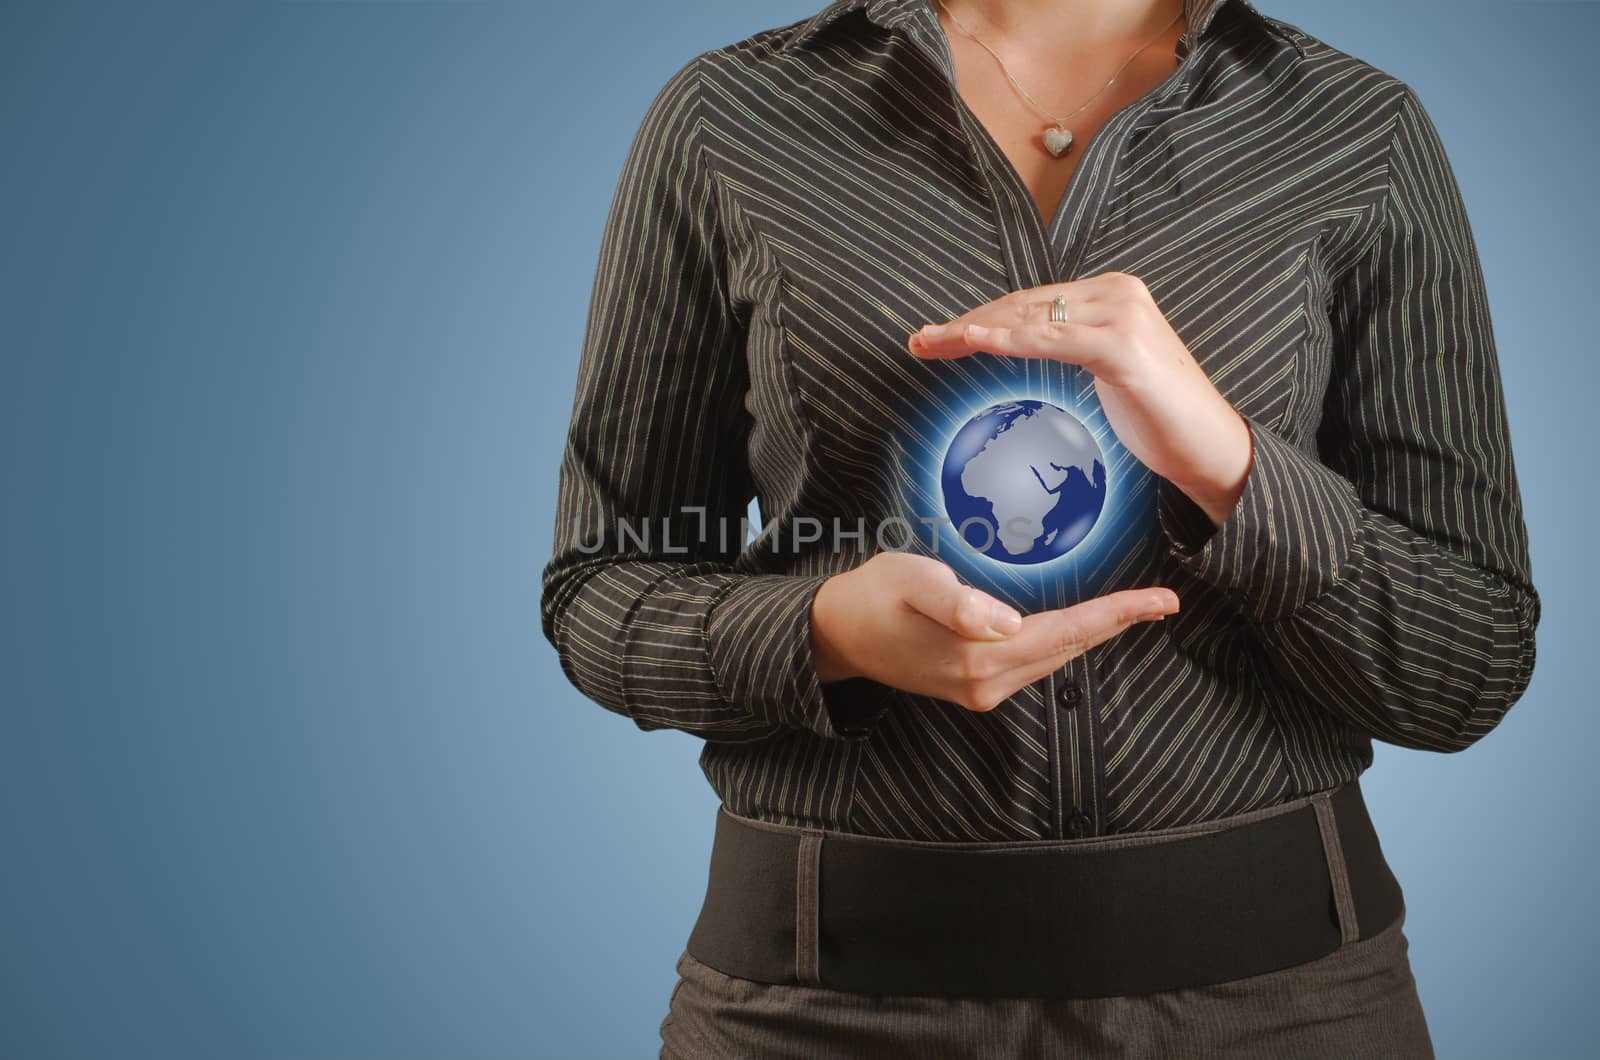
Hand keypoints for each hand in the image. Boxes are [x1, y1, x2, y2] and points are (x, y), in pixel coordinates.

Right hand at [809, 551, 1178, 712]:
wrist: (834, 634)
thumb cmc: (872, 596)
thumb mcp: (910, 581)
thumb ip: (957, 600)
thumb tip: (1007, 622)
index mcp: (978, 657)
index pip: (1066, 633)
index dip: (1117, 615)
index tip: (1163, 601)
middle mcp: (986, 683)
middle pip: (1069, 649)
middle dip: (1118, 624)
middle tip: (1164, 600)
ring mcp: (980, 691)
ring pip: (1055, 659)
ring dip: (1094, 635)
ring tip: (1133, 610)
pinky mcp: (973, 688)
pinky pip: (1035, 664)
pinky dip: (1064, 643)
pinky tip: (1078, 627)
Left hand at [908, 272, 1251, 525]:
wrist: (1209, 448)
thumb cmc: (1158, 419)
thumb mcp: (1107, 373)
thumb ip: (1073, 347)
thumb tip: (1025, 345)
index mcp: (1111, 295)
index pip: (1032, 302)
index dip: (982, 317)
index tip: (939, 335)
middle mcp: (1117, 293)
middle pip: (1024, 305)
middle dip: (967, 323)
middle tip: (921, 340)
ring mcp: (1121, 316)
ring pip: (1029, 317)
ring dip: (973, 330)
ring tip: (931, 343)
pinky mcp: (1121, 348)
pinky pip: (1050, 339)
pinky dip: (1008, 338)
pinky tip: (974, 340)